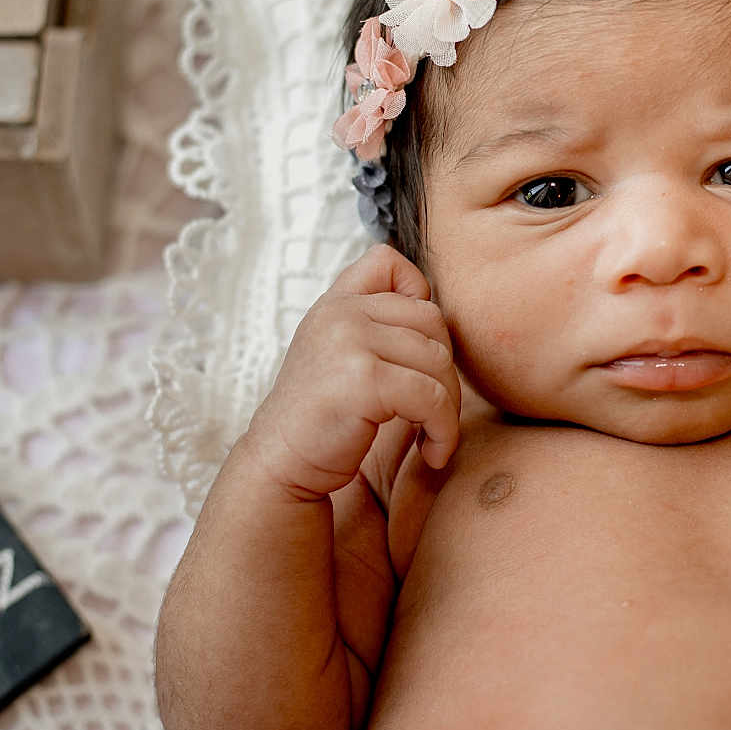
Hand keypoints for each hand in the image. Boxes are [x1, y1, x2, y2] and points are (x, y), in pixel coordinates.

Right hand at [244, 244, 460, 499]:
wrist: (282, 466)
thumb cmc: (323, 419)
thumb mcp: (339, 354)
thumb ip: (374, 323)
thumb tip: (432, 300)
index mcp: (335, 304)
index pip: (388, 263)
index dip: (417, 295)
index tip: (413, 352)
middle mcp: (340, 314)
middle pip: (432, 320)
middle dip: (445, 370)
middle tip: (434, 411)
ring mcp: (349, 341)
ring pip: (438, 361)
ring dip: (449, 408)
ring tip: (433, 436)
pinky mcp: (363, 380)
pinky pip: (432, 398)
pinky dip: (444, 430)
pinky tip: (432, 452)